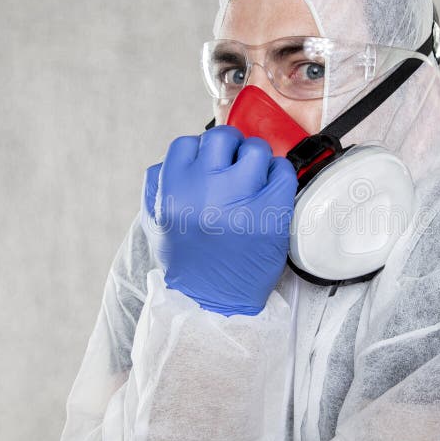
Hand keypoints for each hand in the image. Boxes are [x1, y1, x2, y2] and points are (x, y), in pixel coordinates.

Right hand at [141, 125, 297, 315]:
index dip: (201, 152)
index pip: (187, 144)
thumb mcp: (156, 222)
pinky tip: (271, 191)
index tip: (210, 164)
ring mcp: (240, 200)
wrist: (214, 301)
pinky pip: (283, 171)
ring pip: (256, 149)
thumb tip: (186, 152)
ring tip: (255, 181)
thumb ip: (160, 184)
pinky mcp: (271, 212)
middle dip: (231, 149)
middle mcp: (204, 190)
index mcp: (172, 191)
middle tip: (235, 166)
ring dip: (257, 160)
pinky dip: (279, 175)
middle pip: (223, 139)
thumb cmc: (187, 261)